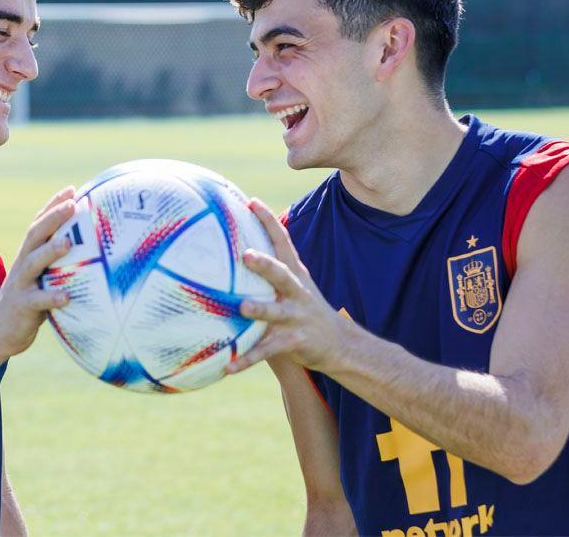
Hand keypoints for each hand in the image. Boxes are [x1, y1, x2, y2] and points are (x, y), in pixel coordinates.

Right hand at [0, 186, 76, 355]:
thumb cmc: (30, 303)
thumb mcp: (42, 279)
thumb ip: (58, 265)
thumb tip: (94, 253)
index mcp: (28, 256)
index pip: (39, 225)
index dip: (53, 206)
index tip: (72, 189)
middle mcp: (22, 265)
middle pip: (35, 235)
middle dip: (53, 218)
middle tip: (73, 204)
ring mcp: (21, 285)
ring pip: (33, 263)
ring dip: (50, 251)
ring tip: (68, 242)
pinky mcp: (21, 307)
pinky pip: (37, 301)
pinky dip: (51, 297)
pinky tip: (67, 296)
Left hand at [225, 198, 354, 374]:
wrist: (340, 345)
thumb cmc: (305, 310)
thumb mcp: (295, 285)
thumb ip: (272, 269)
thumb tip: (237, 248)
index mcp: (295, 274)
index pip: (283, 241)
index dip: (268, 220)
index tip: (251, 200)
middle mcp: (296, 292)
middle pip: (281, 273)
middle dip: (265, 264)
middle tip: (246, 254)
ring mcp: (296, 317)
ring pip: (275, 312)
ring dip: (259, 309)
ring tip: (242, 307)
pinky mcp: (295, 342)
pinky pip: (267, 351)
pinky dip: (246, 359)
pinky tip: (227, 366)